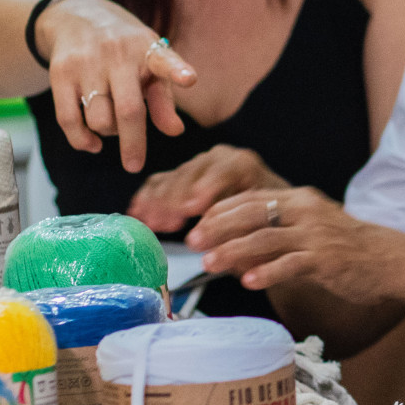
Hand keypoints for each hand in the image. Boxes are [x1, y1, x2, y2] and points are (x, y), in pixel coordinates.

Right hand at [41, 0, 197, 172]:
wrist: (77, 17)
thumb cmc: (126, 51)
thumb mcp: (150, 65)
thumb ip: (164, 99)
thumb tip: (175, 131)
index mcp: (148, 50)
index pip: (165, 60)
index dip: (178, 71)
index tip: (189, 79)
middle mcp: (118, 54)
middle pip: (128, 110)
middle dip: (133, 143)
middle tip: (135, 165)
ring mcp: (87, 63)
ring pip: (98, 119)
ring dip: (108, 134)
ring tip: (113, 126)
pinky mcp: (60, 72)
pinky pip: (68, 118)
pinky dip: (81, 139)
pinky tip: (92, 144)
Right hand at [129, 145, 287, 233]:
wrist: (265, 211)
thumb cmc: (268, 220)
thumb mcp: (263, 223)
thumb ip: (243, 228)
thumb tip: (222, 245)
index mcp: (243, 164)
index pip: (224, 170)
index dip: (206, 187)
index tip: (191, 208)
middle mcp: (218, 159)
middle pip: (191, 174)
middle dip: (174, 199)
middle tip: (159, 222)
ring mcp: (197, 165)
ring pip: (173, 179)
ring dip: (158, 202)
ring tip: (148, 224)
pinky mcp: (182, 176)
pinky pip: (160, 182)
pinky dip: (148, 198)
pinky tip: (137, 214)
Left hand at [187, 187, 404, 303]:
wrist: (392, 261)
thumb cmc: (348, 248)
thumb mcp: (312, 227)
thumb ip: (279, 230)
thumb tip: (233, 244)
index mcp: (301, 199)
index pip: (251, 198)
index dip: (220, 210)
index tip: (195, 224)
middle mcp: (307, 211)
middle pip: (253, 214)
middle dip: (218, 228)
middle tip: (192, 242)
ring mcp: (317, 235)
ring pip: (266, 239)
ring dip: (233, 251)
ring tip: (208, 263)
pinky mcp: (327, 260)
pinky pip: (290, 264)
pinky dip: (266, 272)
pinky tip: (247, 281)